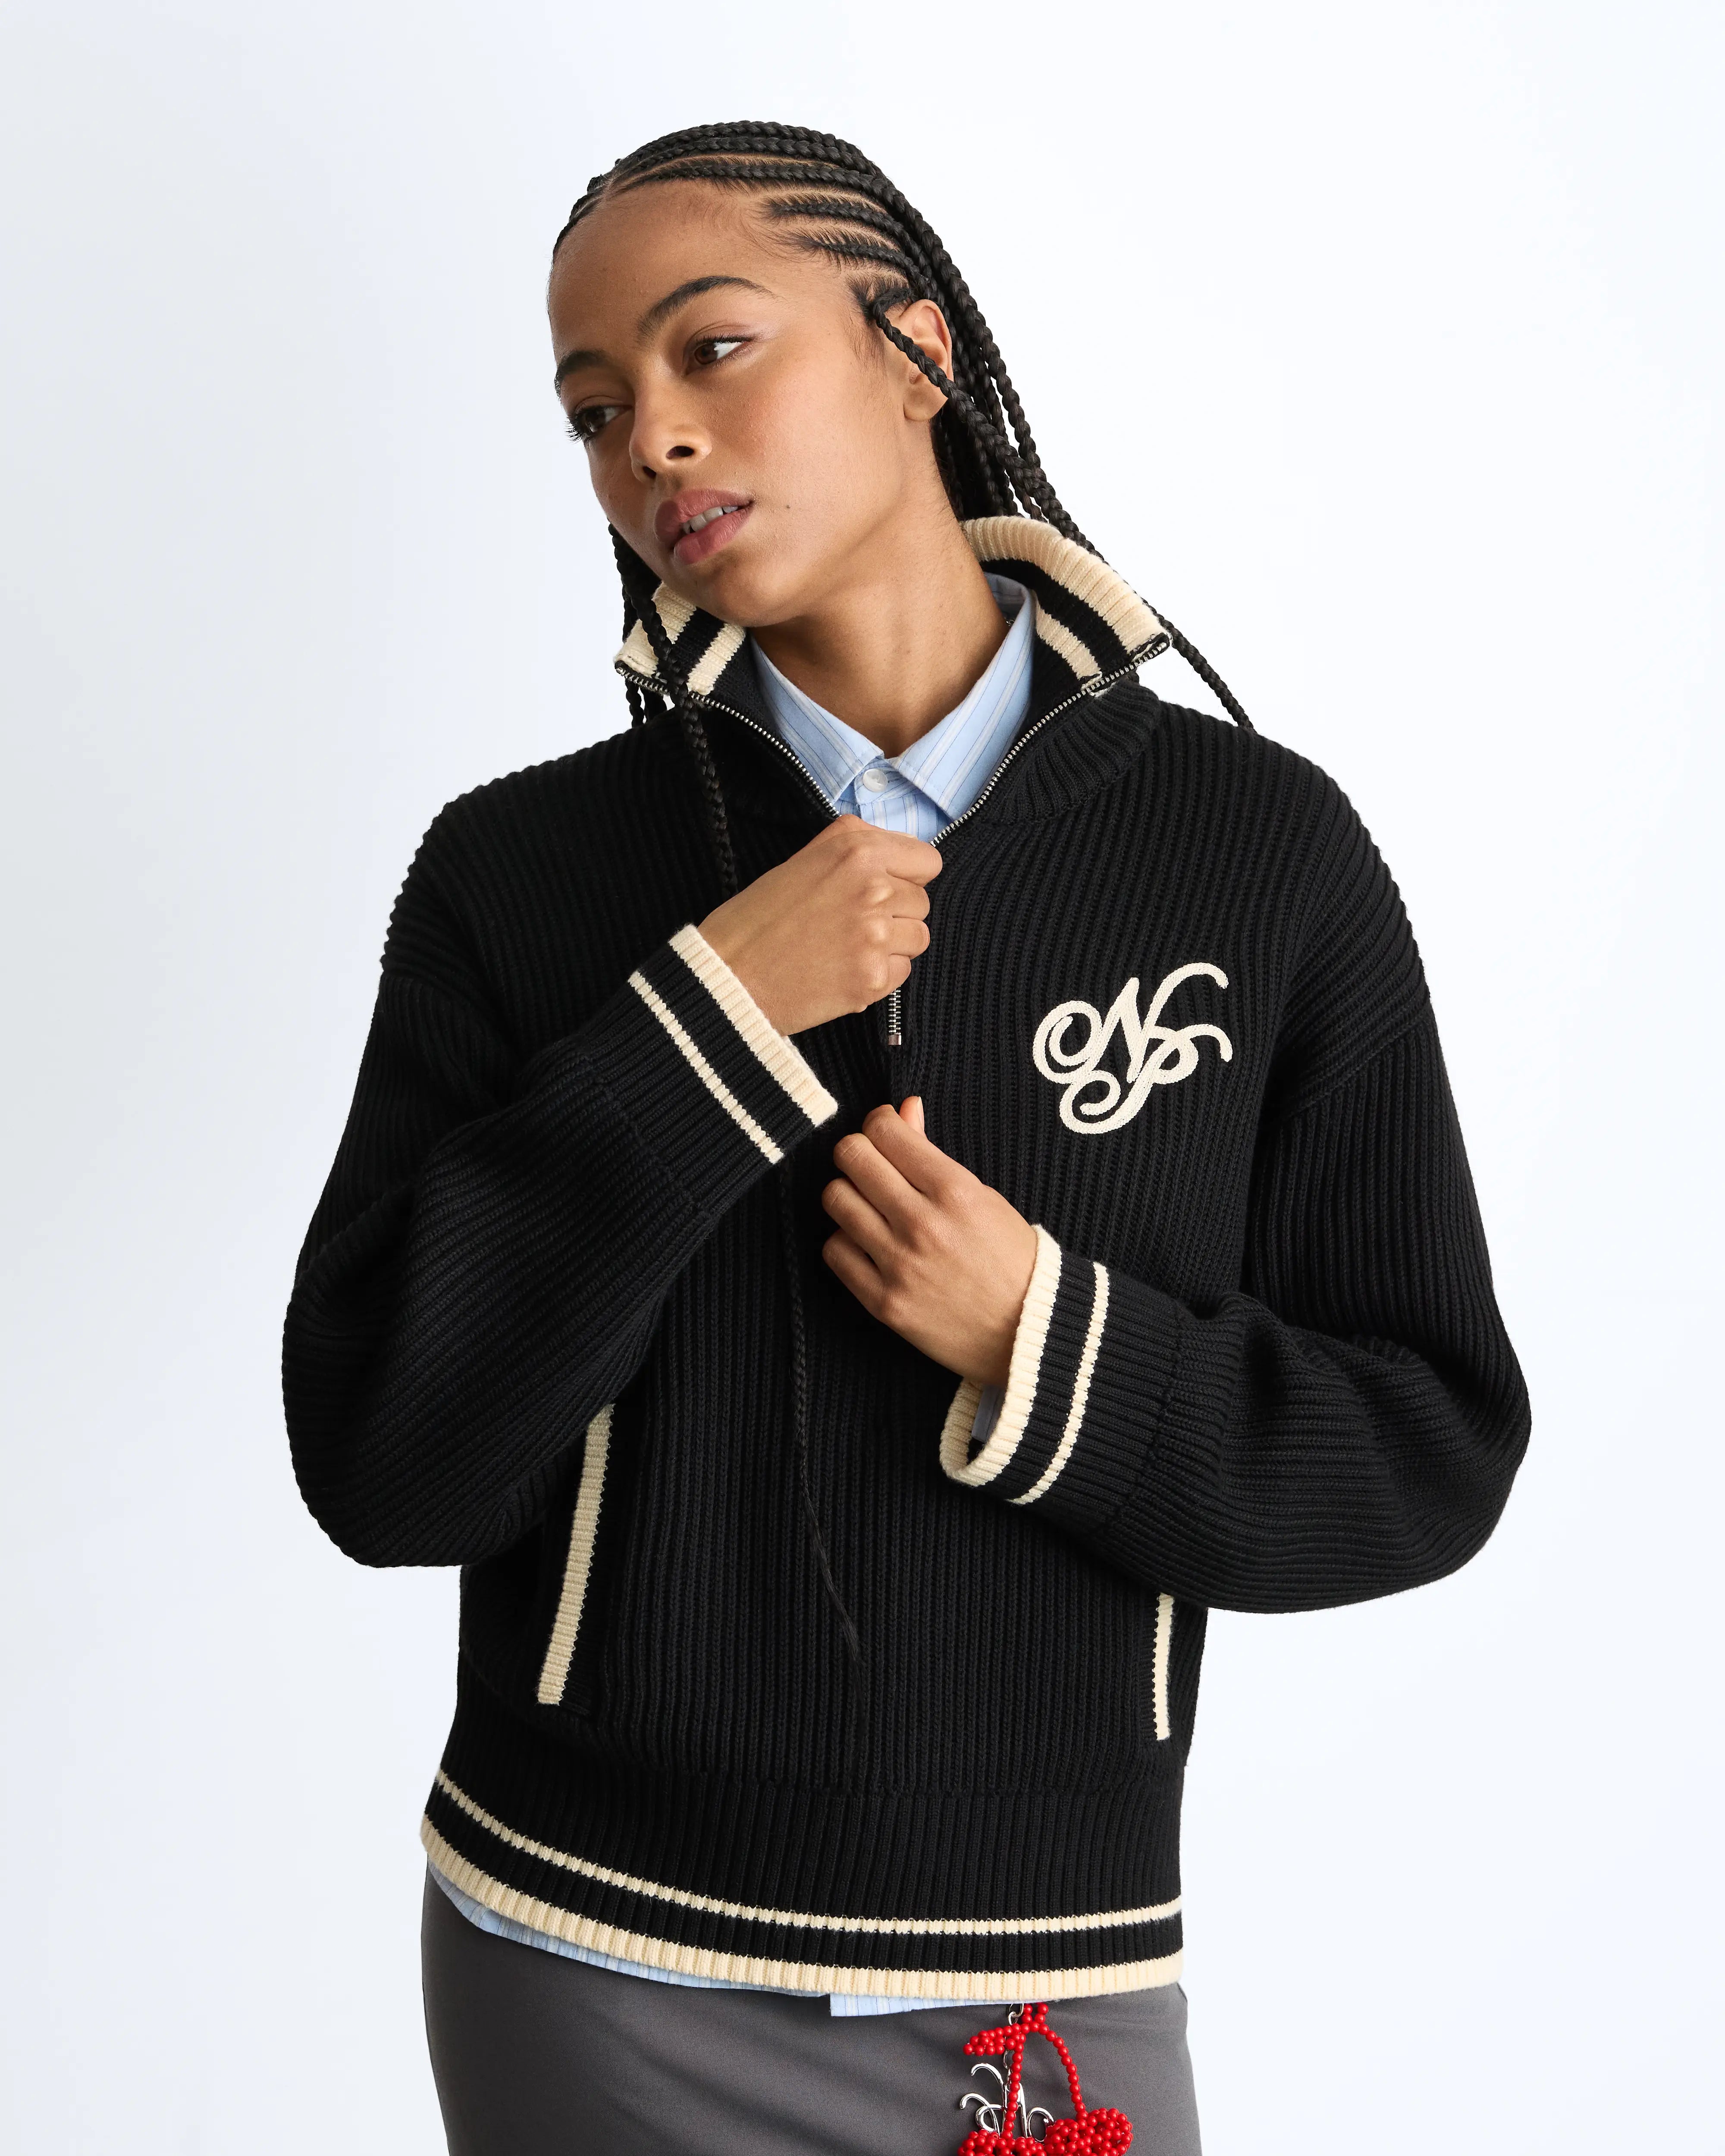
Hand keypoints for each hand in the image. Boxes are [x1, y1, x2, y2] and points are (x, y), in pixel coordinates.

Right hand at [698, 817, 940, 1036]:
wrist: (729, 974)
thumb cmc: (758, 917)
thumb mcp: (802, 859)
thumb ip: (852, 842)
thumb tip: (895, 845)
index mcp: (858, 852)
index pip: (927, 861)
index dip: (908, 875)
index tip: (887, 886)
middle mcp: (874, 890)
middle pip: (921, 902)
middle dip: (895, 912)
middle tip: (850, 922)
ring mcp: (876, 937)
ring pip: (917, 938)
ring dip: (892, 944)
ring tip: (848, 945)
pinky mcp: (872, 978)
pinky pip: (902, 972)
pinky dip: (879, 974)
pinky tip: (844, 969)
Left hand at [821, 1097, 1037, 1387]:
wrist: (1027, 1330)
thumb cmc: (1009, 1258)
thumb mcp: (982, 1196)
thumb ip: (932, 1153)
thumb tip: (903, 1109)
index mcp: (954, 1191)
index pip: (884, 1131)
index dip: (879, 1124)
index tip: (886, 1135)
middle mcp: (923, 1224)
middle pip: (852, 1157)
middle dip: (857, 1153)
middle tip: (872, 1166)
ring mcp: (900, 1264)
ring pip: (835, 1199)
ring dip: (848, 1195)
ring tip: (870, 1206)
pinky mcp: (883, 1302)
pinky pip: (834, 1250)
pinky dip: (845, 1240)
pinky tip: (867, 1242)